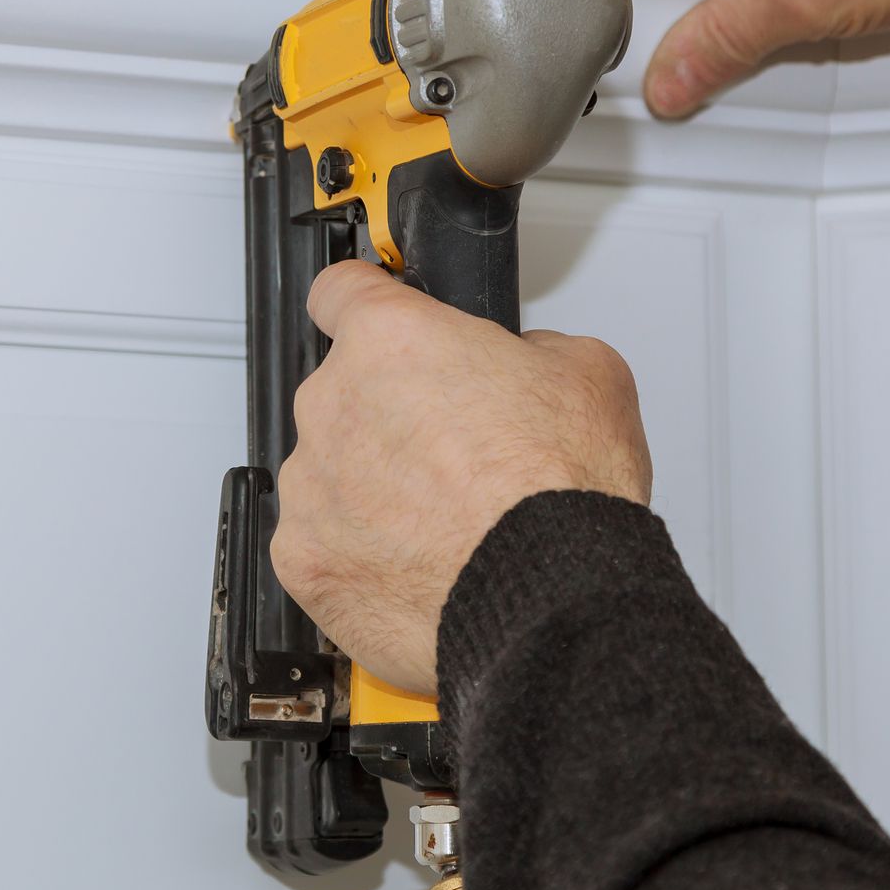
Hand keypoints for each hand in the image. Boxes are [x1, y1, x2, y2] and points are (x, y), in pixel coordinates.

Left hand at [272, 261, 652, 695]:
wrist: (550, 598)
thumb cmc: (561, 493)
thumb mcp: (587, 370)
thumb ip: (529, 348)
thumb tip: (521, 361)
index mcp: (390, 340)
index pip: (339, 290)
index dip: (364, 303)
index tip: (370, 318)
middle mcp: (333, 404)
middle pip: (344, 393)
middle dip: (388, 416)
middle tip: (452, 453)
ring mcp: (310, 485)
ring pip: (331, 472)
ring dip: (372, 488)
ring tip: (444, 520)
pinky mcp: (302, 559)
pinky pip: (322, 544)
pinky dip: (358, 554)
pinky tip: (418, 563)